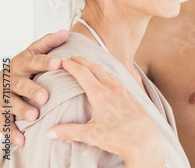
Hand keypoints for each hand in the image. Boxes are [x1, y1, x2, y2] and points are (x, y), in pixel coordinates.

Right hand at [0, 30, 66, 145]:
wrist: (1, 79)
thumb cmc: (26, 66)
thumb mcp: (34, 51)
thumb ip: (48, 43)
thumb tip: (65, 31)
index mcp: (21, 62)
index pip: (34, 60)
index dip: (45, 62)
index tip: (59, 62)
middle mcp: (11, 79)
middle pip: (21, 84)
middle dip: (32, 90)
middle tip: (45, 97)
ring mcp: (4, 96)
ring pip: (11, 104)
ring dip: (22, 110)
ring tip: (34, 116)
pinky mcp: (0, 112)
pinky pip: (4, 123)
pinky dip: (12, 132)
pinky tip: (22, 140)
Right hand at [46, 56, 166, 167]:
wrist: (145, 140)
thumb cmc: (119, 137)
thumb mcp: (91, 135)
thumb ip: (69, 131)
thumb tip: (49, 132)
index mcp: (101, 94)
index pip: (83, 74)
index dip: (71, 66)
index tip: (63, 60)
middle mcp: (113, 89)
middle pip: (96, 69)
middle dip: (83, 61)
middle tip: (73, 56)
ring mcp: (124, 91)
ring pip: (108, 73)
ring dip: (96, 67)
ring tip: (89, 65)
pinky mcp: (132, 96)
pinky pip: (118, 80)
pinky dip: (108, 74)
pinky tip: (109, 79)